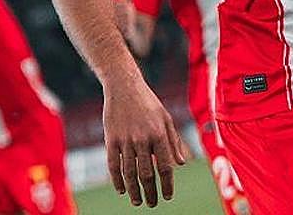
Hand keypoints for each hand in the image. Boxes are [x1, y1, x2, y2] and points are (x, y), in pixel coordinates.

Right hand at [103, 76, 187, 206]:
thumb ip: (173, 141)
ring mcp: (125, 141)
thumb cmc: (149, 103)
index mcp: (159, 134)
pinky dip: (117, 180)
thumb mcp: (166, 118)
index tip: (168, 197)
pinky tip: (122, 190)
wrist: (124, 88)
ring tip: (139, 201)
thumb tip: (181, 164)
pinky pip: (113, 165)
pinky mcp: (111, 141)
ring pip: (129, 173)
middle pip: (147, 173)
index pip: (165, 165)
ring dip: (134, 190)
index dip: (167, 184)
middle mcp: (143, 139)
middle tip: (153, 204)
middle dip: (151, 191)